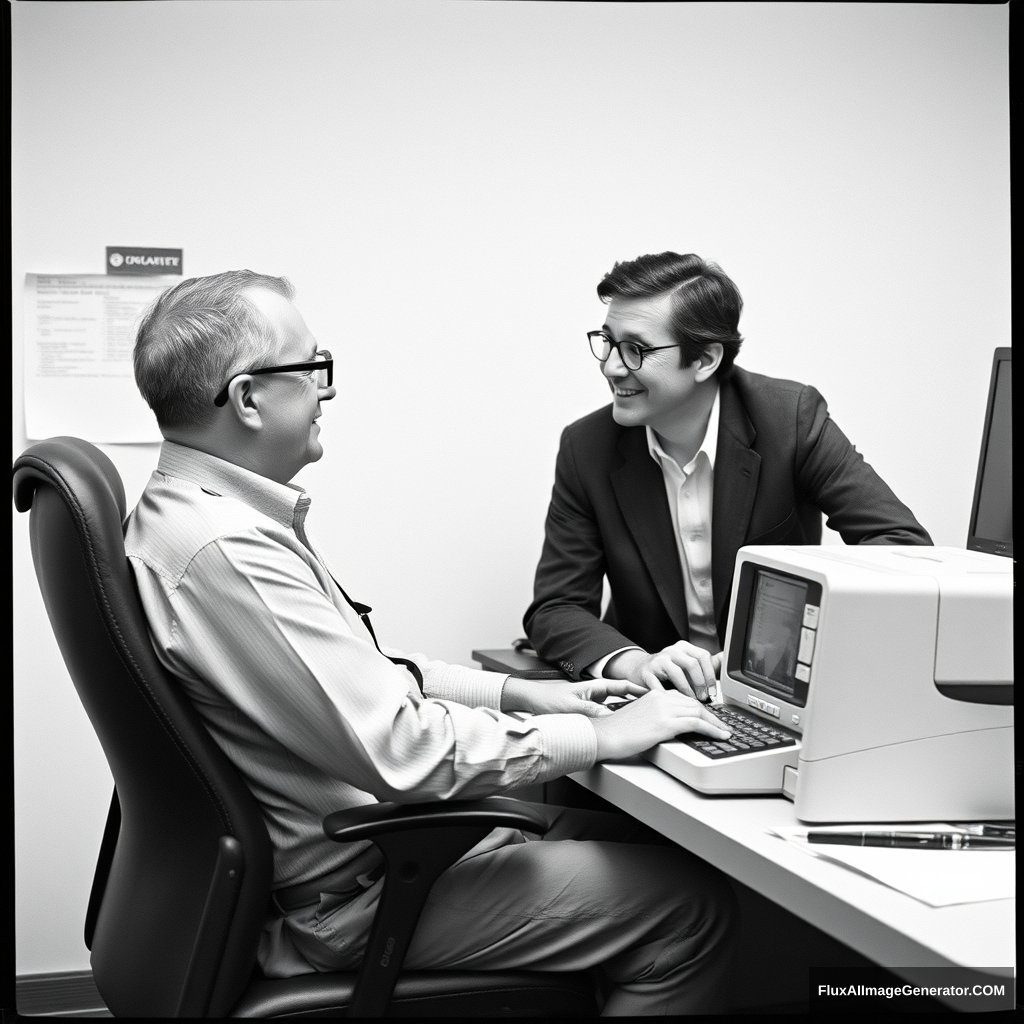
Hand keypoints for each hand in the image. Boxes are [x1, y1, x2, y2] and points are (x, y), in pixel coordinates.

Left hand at [500, 677, 645, 717]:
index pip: (622, 686)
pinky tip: (618, 732)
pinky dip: (613, 722)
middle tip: (653, 711)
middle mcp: (595, 694)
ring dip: (625, 715)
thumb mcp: (572, 706)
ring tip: (641, 723)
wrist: (532, 701)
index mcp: (594, 687)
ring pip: (614, 710)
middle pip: (622, 698)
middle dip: (637, 704)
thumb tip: (609, 717)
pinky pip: (605, 717)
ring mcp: (591, 704)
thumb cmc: (548, 699)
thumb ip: (591, 711)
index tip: (654, 694)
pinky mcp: (586, 714)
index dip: (638, 690)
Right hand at [590, 688, 730, 760]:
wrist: (605, 736)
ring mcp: (664, 709)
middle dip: (710, 714)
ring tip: (723, 731)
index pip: (683, 697)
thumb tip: (668, 726)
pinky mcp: (666, 723)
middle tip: (721, 725)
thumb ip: (654, 715)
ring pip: (698, 710)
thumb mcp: (639, 717)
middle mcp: (660, 698)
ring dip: (715, 722)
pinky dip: (712, 728)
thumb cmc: (617, 732)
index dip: (699, 707)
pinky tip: (719, 734)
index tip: (708, 717)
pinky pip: (696, 723)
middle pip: (693, 703)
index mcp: (654, 695)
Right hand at [607, 643, 722, 701]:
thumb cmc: (667, 670)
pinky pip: (660, 684)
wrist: (639, 669)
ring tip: (691, 701)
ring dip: (687, 690)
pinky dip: (668, 696)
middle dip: (701, 683)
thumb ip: (704, 663)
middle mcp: (671, 650)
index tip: (713, 690)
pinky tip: (674, 704)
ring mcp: (658, 660)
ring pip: (678, 673)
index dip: (710, 674)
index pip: (703, 656)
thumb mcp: (686, 663)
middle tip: (704, 697)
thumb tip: (724, 657)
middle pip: (692, 664)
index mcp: (684, 647)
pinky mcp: (646, 672)